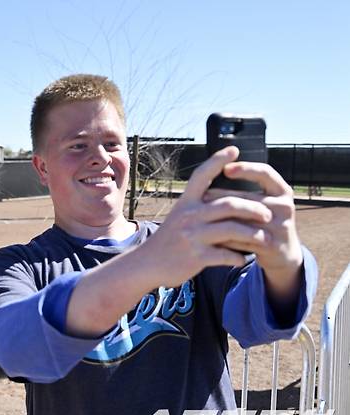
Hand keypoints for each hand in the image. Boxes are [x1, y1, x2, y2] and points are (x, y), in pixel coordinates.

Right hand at [139, 146, 273, 286]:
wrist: (147, 263)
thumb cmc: (169, 238)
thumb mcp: (179, 216)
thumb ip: (198, 206)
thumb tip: (224, 197)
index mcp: (185, 203)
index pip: (202, 176)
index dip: (217, 161)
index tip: (233, 150)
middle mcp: (189, 216)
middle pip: (228, 204)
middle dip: (253, 208)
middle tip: (268, 213)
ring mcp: (192, 237)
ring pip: (232, 230)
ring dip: (252, 234)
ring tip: (264, 237)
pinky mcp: (196, 257)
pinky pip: (225, 255)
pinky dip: (237, 257)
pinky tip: (242, 258)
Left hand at [204, 157, 303, 302]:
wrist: (282, 253)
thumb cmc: (263, 222)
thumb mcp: (262, 203)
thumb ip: (244, 192)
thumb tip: (211, 174)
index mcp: (282, 191)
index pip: (265, 173)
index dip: (245, 168)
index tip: (225, 168)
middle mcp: (285, 207)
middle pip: (248, 199)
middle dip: (222, 198)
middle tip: (202, 197)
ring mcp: (280, 227)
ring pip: (243, 220)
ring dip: (220, 218)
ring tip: (201, 215)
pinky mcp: (271, 245)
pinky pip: (241, 240)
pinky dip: (224, 238)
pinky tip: (209, 235)